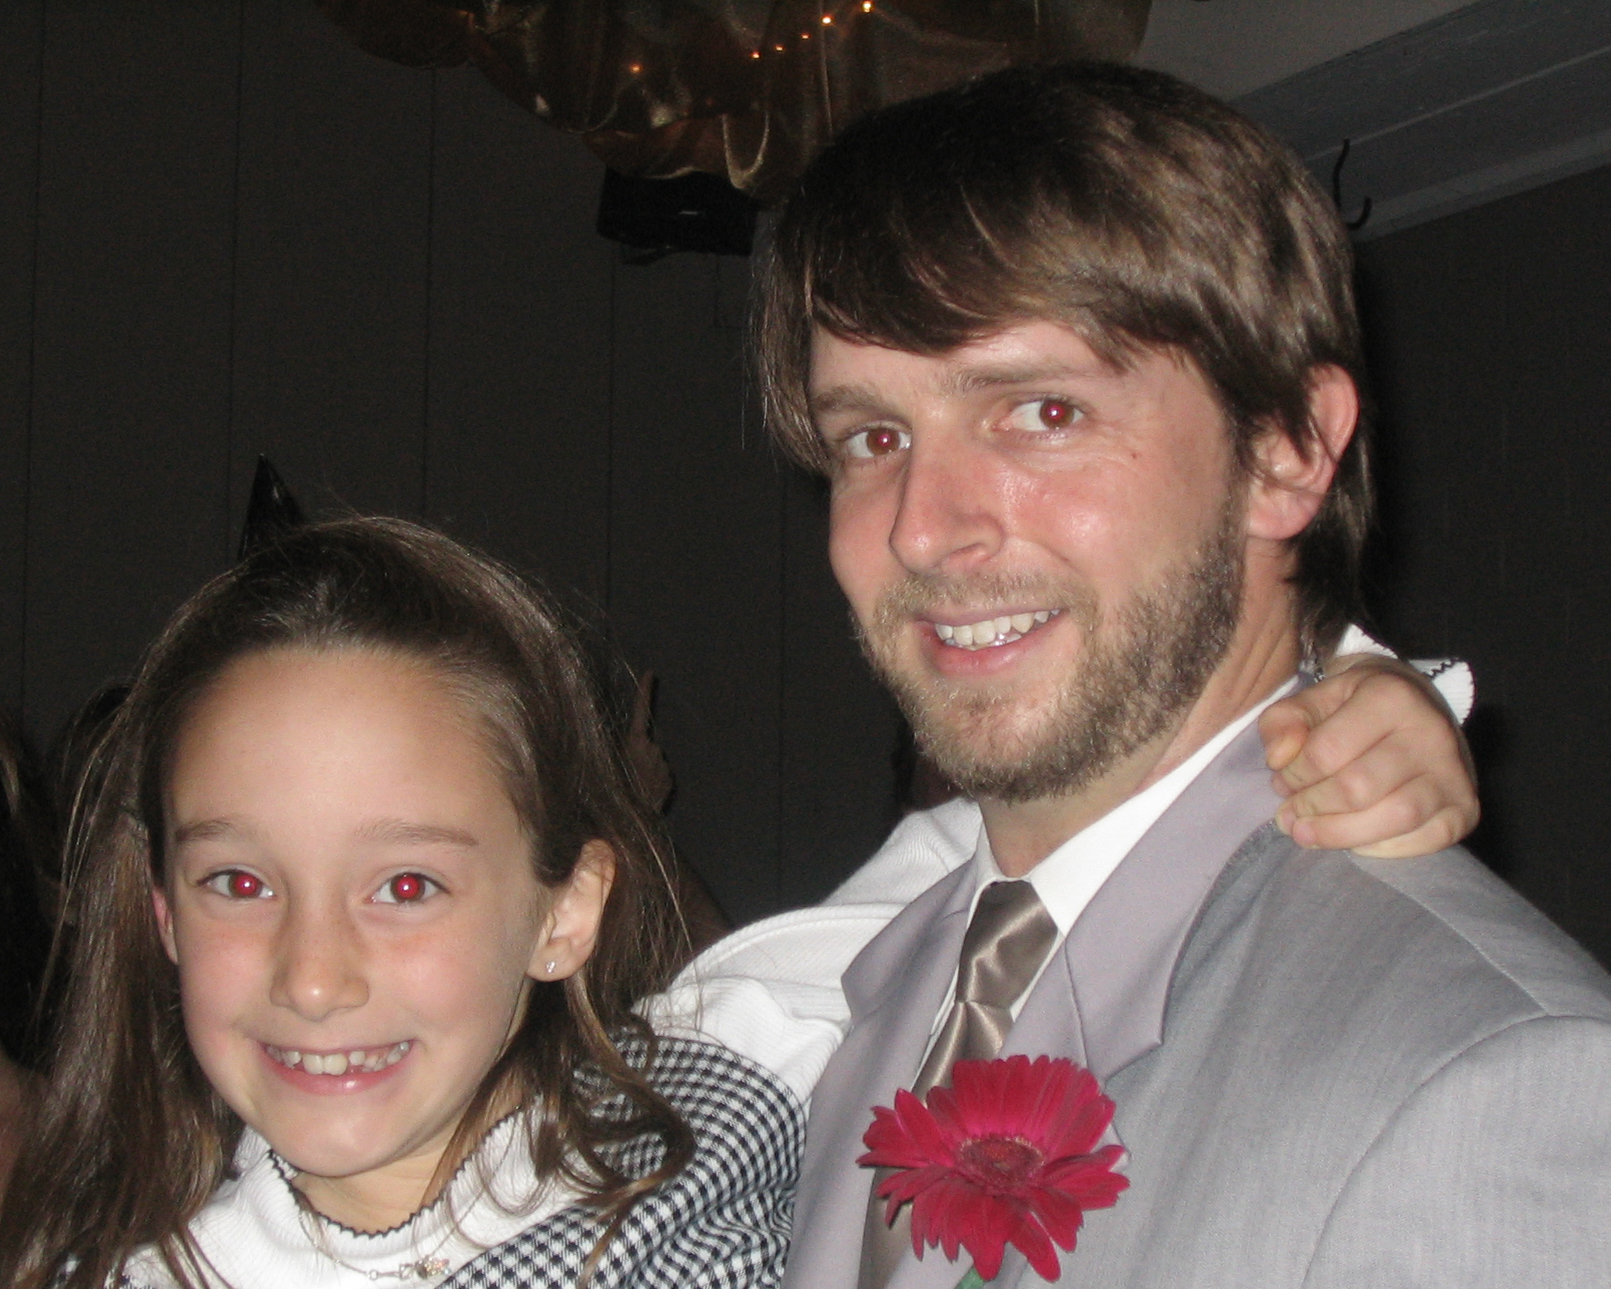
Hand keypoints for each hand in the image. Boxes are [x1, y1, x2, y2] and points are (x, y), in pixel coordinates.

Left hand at [1258, 655, 1477, 857]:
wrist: (1414, 706)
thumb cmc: (1354, 706)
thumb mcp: (1313, 698)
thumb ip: (1282, 723)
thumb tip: (1279, 759)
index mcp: (1390, 697)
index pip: (1326, 752)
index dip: (1292, 775)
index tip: (1281, 781)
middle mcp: (1430, 733)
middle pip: (1357, 789)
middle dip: (1311, 807)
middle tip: (1290, 813)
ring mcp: (1454, 774)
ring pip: (1392, 819)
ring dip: (1338, 834)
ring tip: (1307, 832)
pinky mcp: (1465, 809)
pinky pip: (1419, 842)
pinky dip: (1377, 848)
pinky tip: (1352, 838)